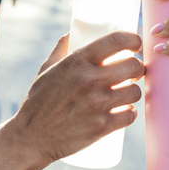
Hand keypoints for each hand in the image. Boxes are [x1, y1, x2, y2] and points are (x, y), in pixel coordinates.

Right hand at [10, 32, 143, 162]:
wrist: (31, 138)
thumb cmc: (38, 102)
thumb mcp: (46, 69)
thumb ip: (61, 48)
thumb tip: (72, 32)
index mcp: (77, 61)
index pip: (117, 40)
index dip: (133, 39)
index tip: (136, 44)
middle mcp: (89, 80)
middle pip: (134, 66)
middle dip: (137, 68)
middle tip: (132, 73)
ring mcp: (97, 104)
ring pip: (135, 92)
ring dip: (133, 92)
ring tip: (125, 94)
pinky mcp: (102, 127)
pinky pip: (130, 115)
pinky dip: (129, 114)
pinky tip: (124, 112)